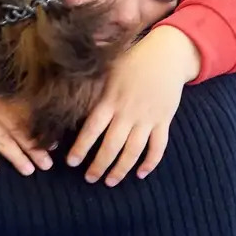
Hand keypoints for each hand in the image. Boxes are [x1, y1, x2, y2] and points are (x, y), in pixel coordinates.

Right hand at [0, 35, 50, 175]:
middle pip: (18, 130)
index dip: (41, 130)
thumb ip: (7, 82)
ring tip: (28, 171)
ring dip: (15, 156)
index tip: (54, 144)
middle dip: (33, 149)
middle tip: (47, 165)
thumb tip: (27, 90)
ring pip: (0, 139)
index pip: (27, 114)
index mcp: (3, 90)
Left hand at [66, 26, 199, 186]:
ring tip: (110, 181)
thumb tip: (68, 89)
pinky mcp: (164, 120)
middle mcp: (128, 111)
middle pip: (111, 146)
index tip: (71, 162)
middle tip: (89, 178)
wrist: (168, 53)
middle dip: (99, 166)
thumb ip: (92, 84)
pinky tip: (141, 174)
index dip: (80, 148)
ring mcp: (148, 117)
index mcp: (111, 99)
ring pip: (133, 151)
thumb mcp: (109, 67)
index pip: (91, 129)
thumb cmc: (134, 58)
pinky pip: (159, 146)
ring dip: (121, 169)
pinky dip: (151, 162)